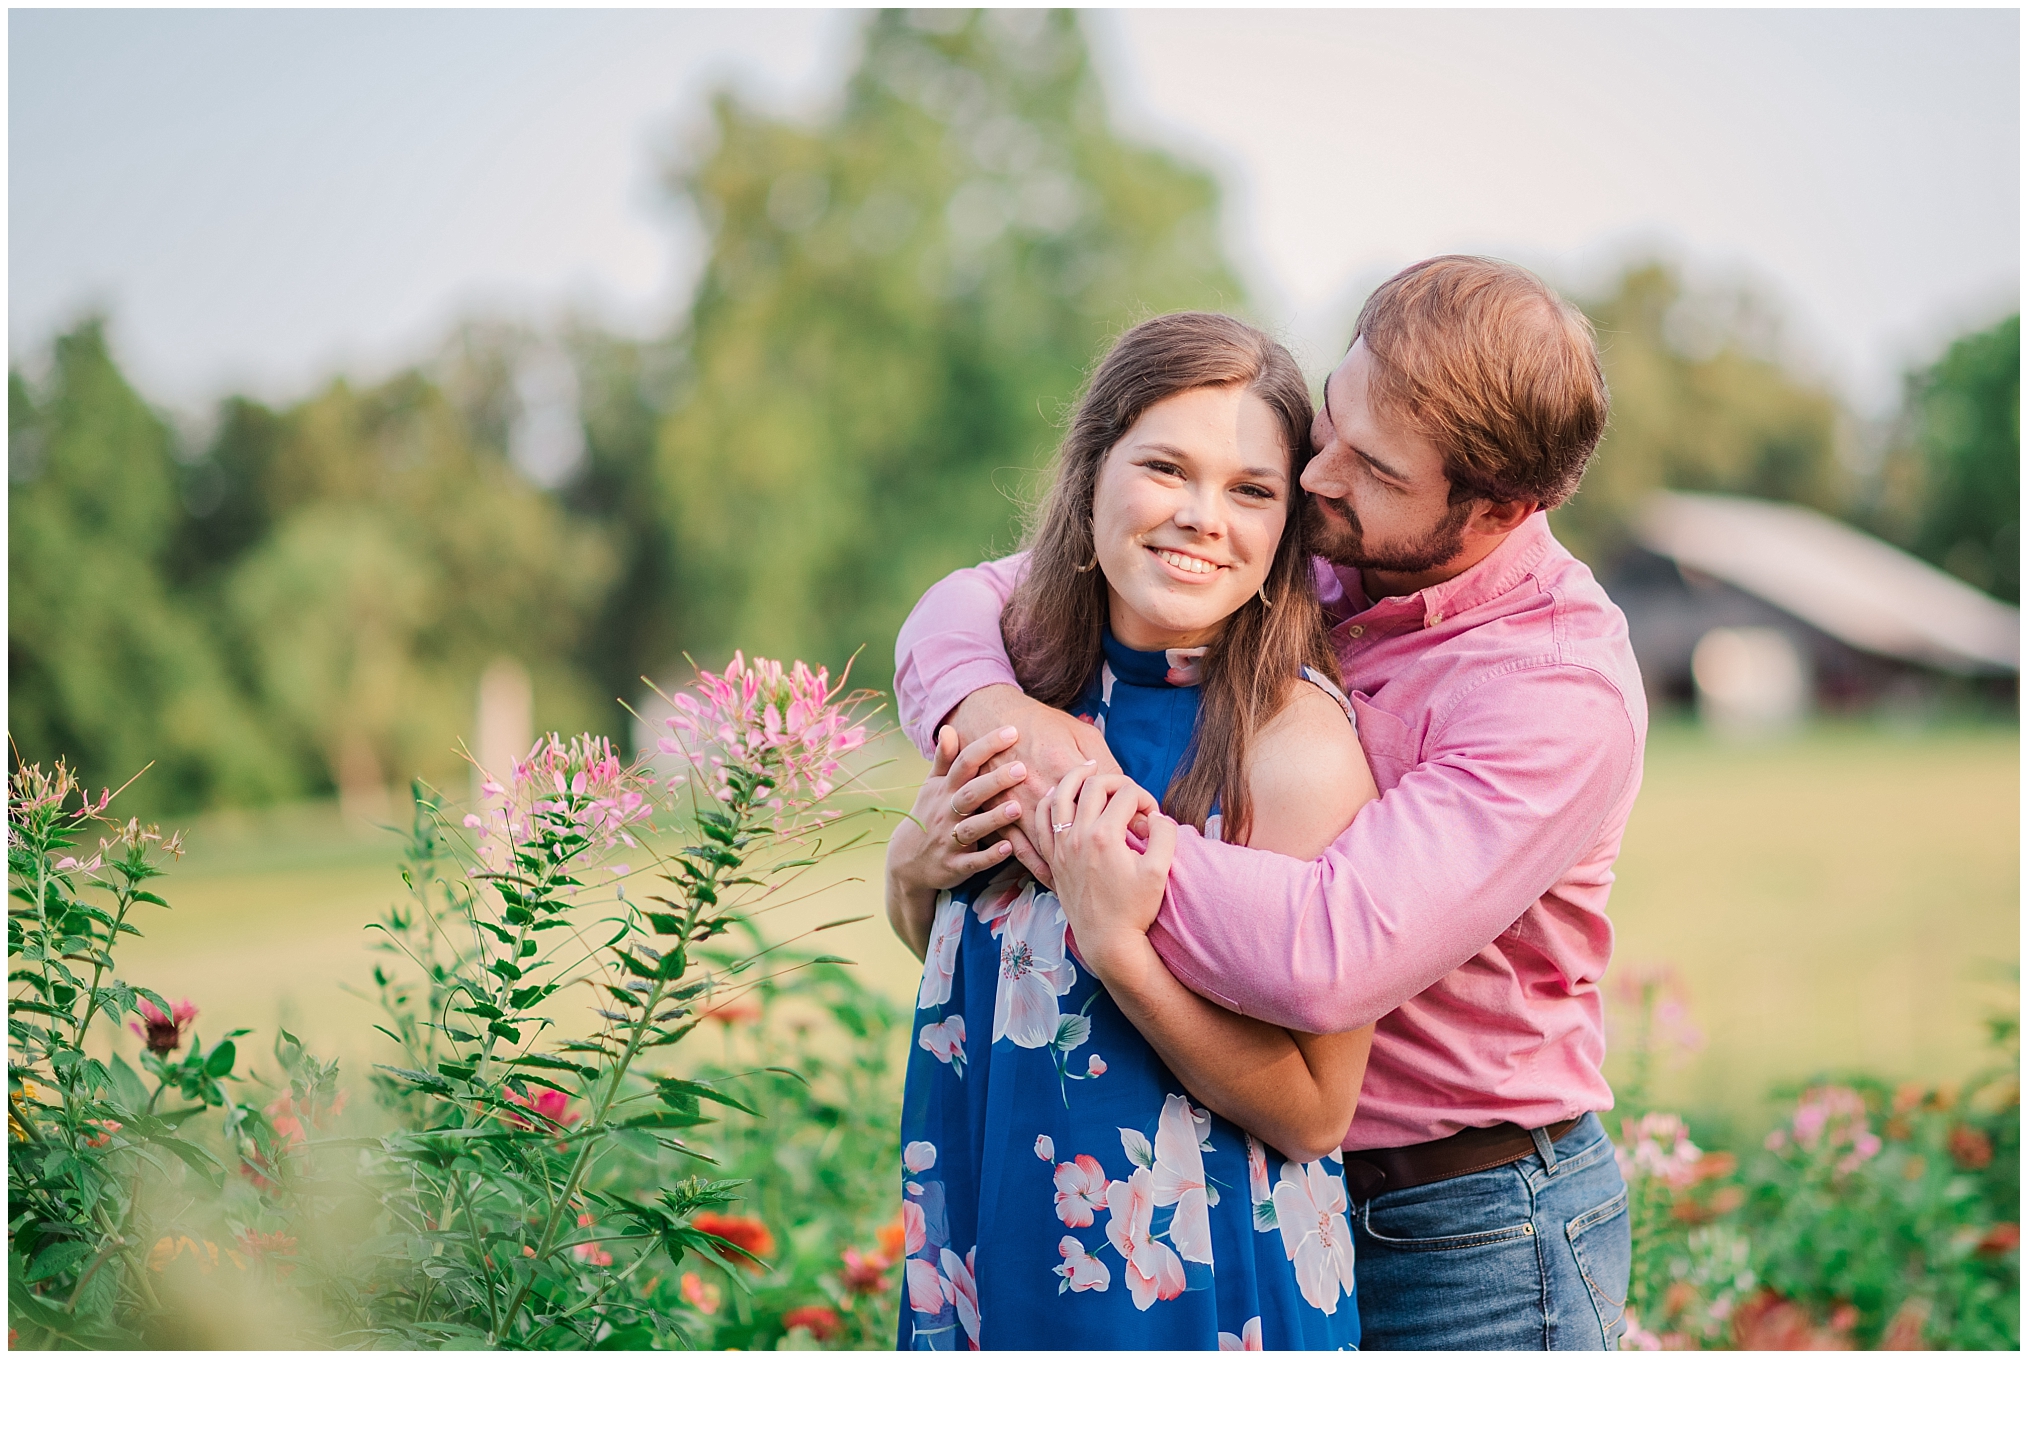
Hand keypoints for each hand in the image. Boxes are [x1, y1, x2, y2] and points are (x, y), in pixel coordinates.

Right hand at [886, 725, 1026, 901]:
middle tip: (1021, 769)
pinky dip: (989, 857)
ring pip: (972, 828)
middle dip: (994, 781)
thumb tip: (948, 727)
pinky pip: (973, 862)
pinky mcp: (955, 866)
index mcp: (944, 790)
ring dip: (994, 819)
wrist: (906, 861)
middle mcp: (946, 813)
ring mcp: (949, 840)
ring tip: (1017, 808)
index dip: (986, 746)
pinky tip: (1008, 848)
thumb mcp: (932, 787)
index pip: (964, 763)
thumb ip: (944, 759)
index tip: (1012, 731)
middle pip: (970, 794)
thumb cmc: (929, 815)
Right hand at [950, 685, 1121, 884]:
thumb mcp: (1080, 732)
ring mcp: (1016, 809)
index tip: (1139, 831)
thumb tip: (1128, 788)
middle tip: (1124, 862)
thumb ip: (1105, 760)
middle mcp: (1040, 793)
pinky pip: (1020, 853)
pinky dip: (1039, 869)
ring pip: (1049, 849)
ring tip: (1095, 880)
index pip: (1104, 802)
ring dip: (1070, 867)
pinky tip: (1055, 879)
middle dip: (1102, 850)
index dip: (1126, 819)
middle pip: (1078, 831)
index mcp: (1064, 769)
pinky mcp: (999, 818)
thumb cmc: (1039, 722)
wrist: (987, 717)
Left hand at [1036, 762, 1177, 984]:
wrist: (1107, 941)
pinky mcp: (1053, 858)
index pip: (1127, 796)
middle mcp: (1078, 836)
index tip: (1154, 815)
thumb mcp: (1160, 871)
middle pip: (1094, 786)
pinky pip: (1042, 821)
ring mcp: (1061, 847)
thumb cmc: (1134, 909)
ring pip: (1060, 795)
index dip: (1145, 798)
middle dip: (1116, 780)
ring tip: (1089, 768)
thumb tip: (1157, 815)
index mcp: (1105, 836)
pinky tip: (1060, 796)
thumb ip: (1165, 835)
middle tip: (1129, 790)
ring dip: (1076, 777)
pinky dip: (1050, 801)